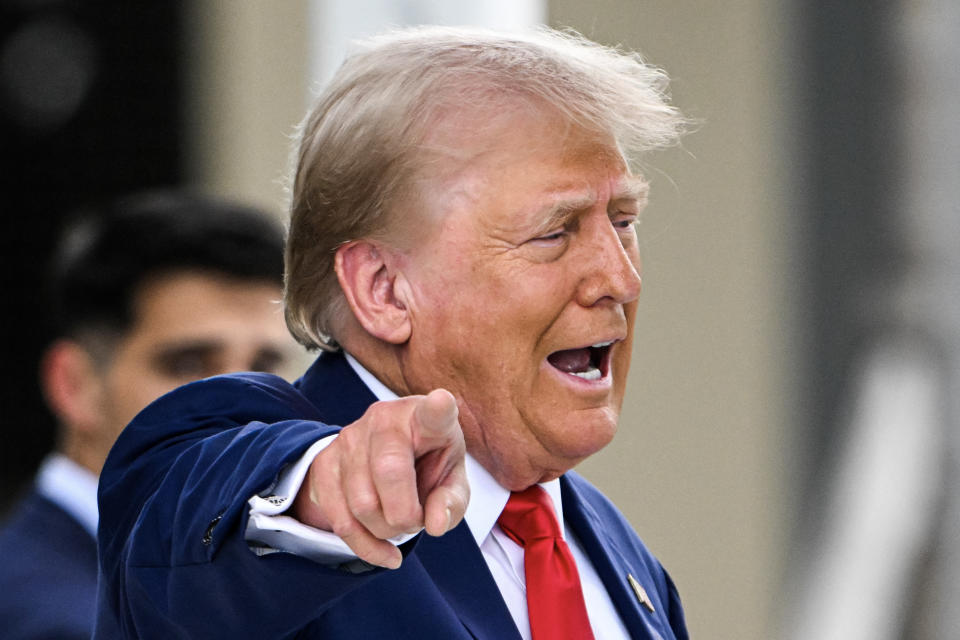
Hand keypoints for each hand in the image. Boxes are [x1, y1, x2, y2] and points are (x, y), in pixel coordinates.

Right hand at [291, 389, 468, 568]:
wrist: (383, 459)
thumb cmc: (427, 466)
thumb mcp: (451, 481)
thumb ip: (452, 502)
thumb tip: (435, 524)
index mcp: (424, 418)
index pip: (432, 412)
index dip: (437, 409)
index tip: (442, 402)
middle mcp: (384, 419)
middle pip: (389, 473)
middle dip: (406, 516)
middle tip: (416, 521)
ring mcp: (349, 437)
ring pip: (362, 504)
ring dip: (385, 531)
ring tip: (398, 525)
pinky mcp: (324, 461)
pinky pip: (340, 520)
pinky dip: (366, 547)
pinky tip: (385, 553)